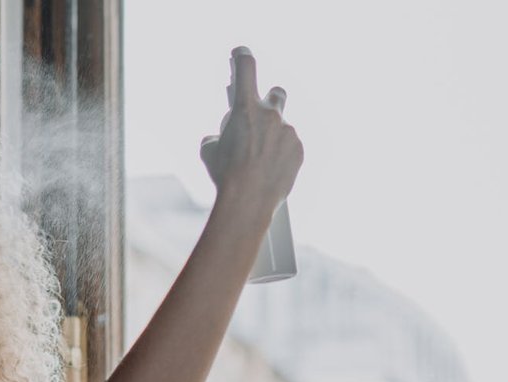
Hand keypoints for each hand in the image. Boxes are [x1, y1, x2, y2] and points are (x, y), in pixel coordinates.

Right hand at [199, 47, 302, 211]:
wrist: (248, 201)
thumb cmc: (225, 174)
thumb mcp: (209, 151)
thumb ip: (216, 136)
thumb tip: (220, 139)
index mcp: (245, 108)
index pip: (246, 68)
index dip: (242, 56)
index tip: (240, 54)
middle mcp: (270, 115)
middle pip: (277, 93)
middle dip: (270, 100)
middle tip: (262, 115)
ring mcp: (288, 132)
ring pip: (282, 128)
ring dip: (273, 138)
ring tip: (260, 161)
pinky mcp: (298, 150)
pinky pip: (290, 148)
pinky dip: (281, 156)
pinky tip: (270, 170)